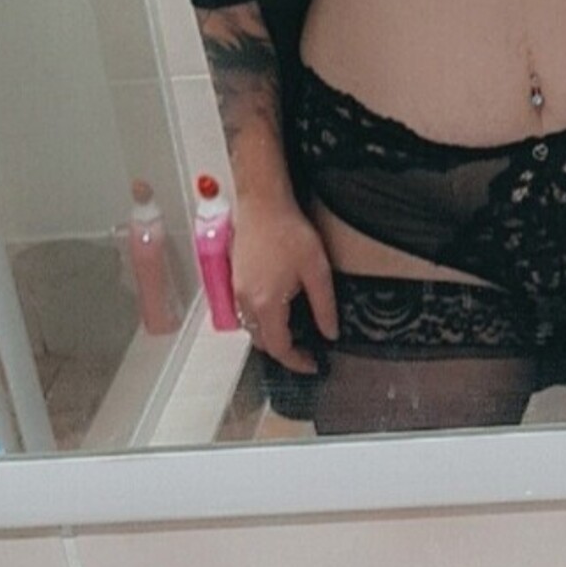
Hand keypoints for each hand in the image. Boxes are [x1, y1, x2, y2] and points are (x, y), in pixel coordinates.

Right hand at [231, 199, 338, 374]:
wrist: (263, 203)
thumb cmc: (286, 230)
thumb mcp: (317, 271)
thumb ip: (324, 306)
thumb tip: (330, 331)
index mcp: (266, 303)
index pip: (279, 348)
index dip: (297, 361)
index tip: (312, 363)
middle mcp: (247, 301)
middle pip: (262, 342)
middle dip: (283, 351)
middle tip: (305, 350)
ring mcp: (237, 290)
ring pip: (251, 328)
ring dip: (270, 335)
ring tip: (293, 331)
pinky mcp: (235, 279)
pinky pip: (245, 311)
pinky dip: (260, 320)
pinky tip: (277, 309)